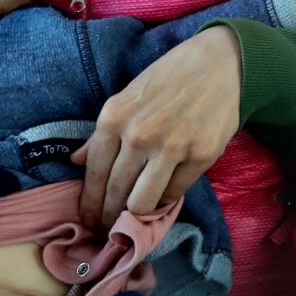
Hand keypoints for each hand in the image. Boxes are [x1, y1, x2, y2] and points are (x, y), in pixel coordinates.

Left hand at [73, 27, 238, 228]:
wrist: (219, 64)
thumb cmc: (169, 78)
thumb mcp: (127, 97)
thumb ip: (101, 132)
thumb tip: (76, 161)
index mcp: (114, 118)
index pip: (94, 173)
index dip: (89, 203)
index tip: (88, 220)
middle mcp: (139, 135)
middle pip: (115, 193)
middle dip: (108, 218)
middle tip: (108, 231)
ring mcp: (171, 147)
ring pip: (142, 202)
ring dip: (135, 217)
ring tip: (133, 223)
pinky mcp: (201, 156)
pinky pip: (175, 192)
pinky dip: (167, 199)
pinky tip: (162, 197)